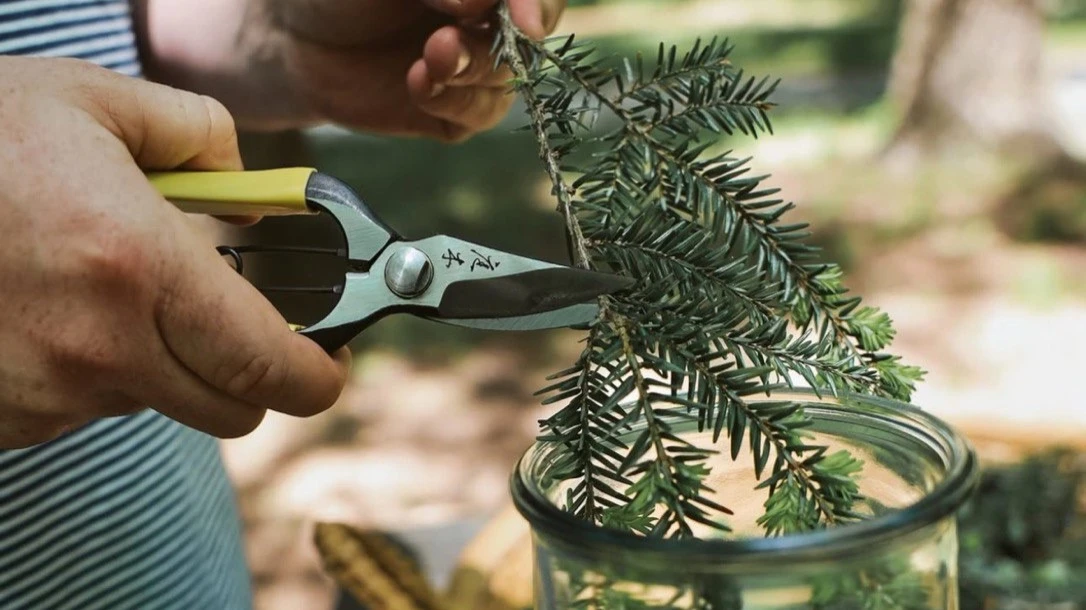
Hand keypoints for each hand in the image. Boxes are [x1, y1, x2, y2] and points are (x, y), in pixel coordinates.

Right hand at [0, 56, 348, 448]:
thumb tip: (251, 190)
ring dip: (159, 357)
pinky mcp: (3, 417)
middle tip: (236, 322)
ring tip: (108, 283)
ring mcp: (44, 391)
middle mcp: (96, 346)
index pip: (268, 364)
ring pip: (155, 402)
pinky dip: (92, 367)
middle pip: (230, 409)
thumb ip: (204, 137)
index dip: (316, 376)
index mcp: (138, 266)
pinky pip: (83, 407)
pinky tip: (52, 308)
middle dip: (250, 372)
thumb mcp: (100, 102)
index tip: (329, 364)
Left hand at [137, 0, 566, 139]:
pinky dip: (454, 103)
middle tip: (448, 41)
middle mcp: (488, 18)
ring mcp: (475, 64)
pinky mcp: (455, 109)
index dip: (536, 4)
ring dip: (471, 72)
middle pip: (535, 32)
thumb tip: (478, 3)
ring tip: (426, 61)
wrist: (288, 41)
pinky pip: (479, 115)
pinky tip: (417, 87)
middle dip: (502, 42)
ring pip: (508, 77)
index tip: (526, 21)